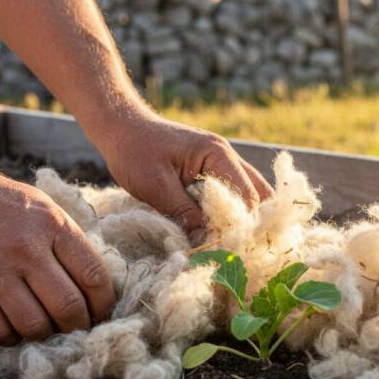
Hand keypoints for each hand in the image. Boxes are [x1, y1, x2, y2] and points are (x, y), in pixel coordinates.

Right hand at [0, 162, 114, 345]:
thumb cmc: (3, 206)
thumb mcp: (46, 210)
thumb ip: (71, 245)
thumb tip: (99, 291)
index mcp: (53, 225)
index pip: (94, 276)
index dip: (104, 304)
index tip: (101, 313)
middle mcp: (25, 248)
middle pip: (68, 307)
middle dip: (79, 326)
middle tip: (76, 329)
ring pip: (35, 326)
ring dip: (46, 335)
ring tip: (46, 328)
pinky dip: (13, 338)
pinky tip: (15, 327)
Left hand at [90, 102, 272, 242]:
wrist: (120, 126)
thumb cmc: (134, 150)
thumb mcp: (156, 186)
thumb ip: (184, 214)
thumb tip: (206, 244)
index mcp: (218, 155)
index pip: (248, 197)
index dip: (244, 226)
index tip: (235, 252)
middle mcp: (227, 158)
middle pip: (258, 195)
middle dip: (252, 224)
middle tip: (242, 252)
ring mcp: (220, 164)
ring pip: (247, 196)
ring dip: (240, 220)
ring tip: (232, 247)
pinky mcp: (209, 172)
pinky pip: (229, 195)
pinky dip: (227, 214)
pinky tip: (218, 234)